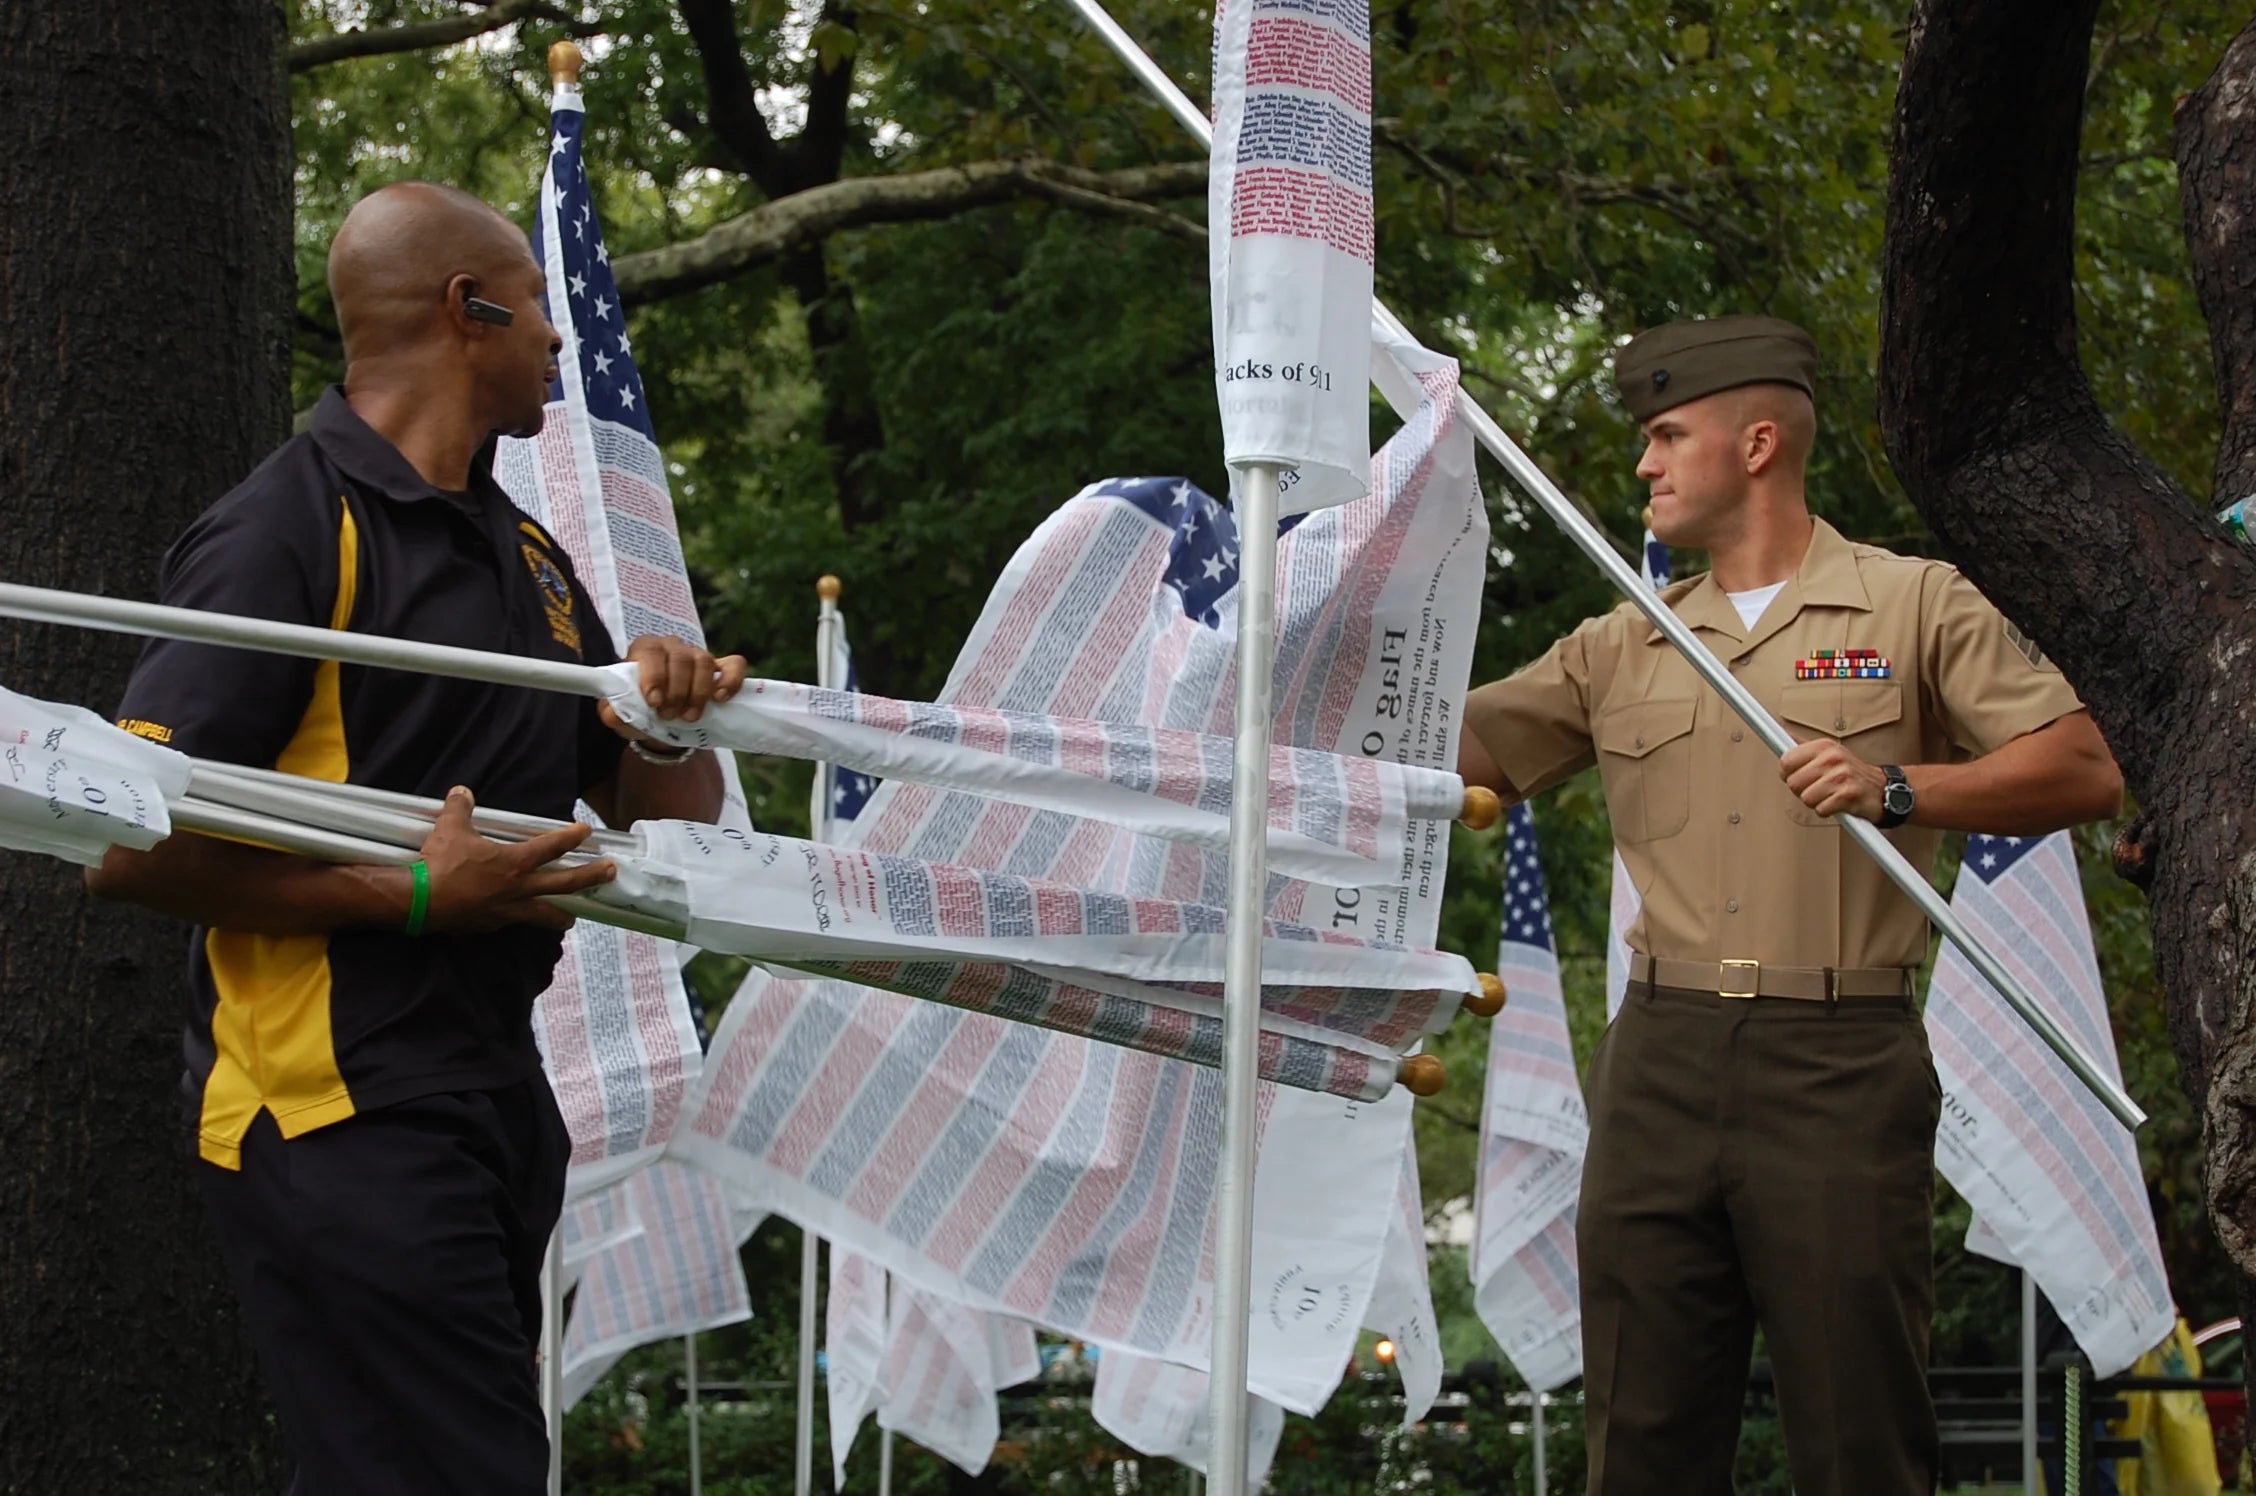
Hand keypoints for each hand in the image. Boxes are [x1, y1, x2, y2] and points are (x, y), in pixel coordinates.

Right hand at [418, 786, 616, 932]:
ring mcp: (507, 910)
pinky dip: (522, 920)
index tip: (587, 831)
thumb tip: (461, 791)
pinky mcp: (491, 925)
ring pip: (544, 914)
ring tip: (573, 918)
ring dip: (560, 915)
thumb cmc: (439, 863)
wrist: (419, 901)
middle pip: (564, 884)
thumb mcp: (450, 828)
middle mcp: (518, 888)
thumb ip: (460, 808)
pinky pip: (514, 922)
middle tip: (611, 873)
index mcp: (514, 862)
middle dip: (590, 876)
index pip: (552, 847)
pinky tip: (522, 919)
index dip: (572, 837)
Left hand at [596, 636, 748, 742]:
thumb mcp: (620, 714)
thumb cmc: (640, 710)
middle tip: (669, 716)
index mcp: (645, 650)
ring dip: (698, 693)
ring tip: (690, 716)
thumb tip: (612, 710)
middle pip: (679, 659)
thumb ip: (611, 712)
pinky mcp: (721, 667)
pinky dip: (730, 680)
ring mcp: (699, 655)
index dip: (654, 676)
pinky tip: (721, 698)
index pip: (651, 652)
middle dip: (676, 691)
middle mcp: (672, 647)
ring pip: (704, 662)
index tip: (654, 702)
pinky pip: (734, 664)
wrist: (663, 719)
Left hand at [1778, 737, 1887, 821]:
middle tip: (1818, 788)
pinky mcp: (1848, 795)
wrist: (1882, 789)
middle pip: (1793, 782)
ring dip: (1816, 802)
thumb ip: (1804, 746)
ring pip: (1806, 798)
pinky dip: (1827, 810)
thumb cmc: (1850, 773)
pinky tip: (1838, 803)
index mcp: (1824, 746)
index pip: (1786, 761)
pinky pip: (1821, 809)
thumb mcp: (1828, 753)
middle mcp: (1832, 758)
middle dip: (1802, 790)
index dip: (1788, 773)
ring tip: (1829, 795)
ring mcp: (1841, 776)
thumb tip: (1781, 734)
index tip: (1798, 776)